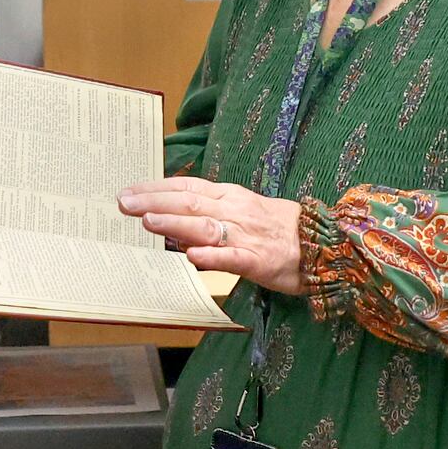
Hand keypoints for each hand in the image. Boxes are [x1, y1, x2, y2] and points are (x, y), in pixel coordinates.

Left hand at [119, 176, 303, 294]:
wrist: (324, 244)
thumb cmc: (279, 229)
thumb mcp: (242, 211)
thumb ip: (208, 214)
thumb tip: (171, 218)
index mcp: (230, 197)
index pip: (187, 187)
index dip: (156, 188)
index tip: (128, 190)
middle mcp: (235, 212)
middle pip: (190, 203)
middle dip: (154, 202)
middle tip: (123, 203)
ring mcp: (247, 236)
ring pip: (207, 227)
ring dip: (176, 223)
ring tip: (148, 222)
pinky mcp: (259, 261)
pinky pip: (234, 258)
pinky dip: (213, 257)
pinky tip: (192, 257)